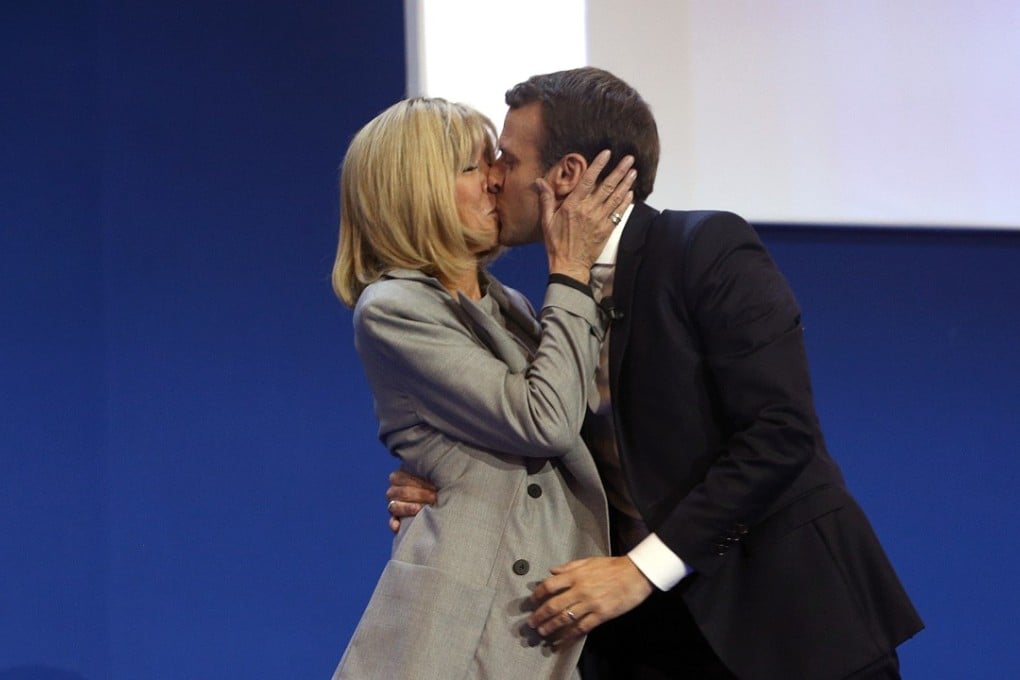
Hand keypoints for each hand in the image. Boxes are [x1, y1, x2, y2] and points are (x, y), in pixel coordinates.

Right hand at [385, 469, 436, 532]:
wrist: (439, 501)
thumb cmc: (437, 484)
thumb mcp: (432, 476)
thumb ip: (430, 472)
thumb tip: (438, 469)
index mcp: (400, 476)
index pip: (401, 478)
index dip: (418, 482)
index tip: (434, 486)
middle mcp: (394, 491)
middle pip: (400, 492)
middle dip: (418, 494)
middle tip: (434, 497)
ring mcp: (393, 505)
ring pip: (393, 506)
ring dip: (406, 508)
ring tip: (420, 509)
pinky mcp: (396, 520)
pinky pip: (391, 522)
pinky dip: (394, 524)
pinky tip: (398, 526)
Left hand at [527, 555, 652, 644]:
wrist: (635, 574)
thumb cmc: (613, 566)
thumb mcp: (589, 561)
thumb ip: (569, 566)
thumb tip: (552, 571)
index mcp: (575, 575)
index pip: (549, 585)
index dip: (538, 594)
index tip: (532, 601)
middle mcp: (579, 590)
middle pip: (553, 605)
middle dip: (539, 615)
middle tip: (531, 622)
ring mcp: (590, 604)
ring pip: (564, 618)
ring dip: (551, 626)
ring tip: (542, 631)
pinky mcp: (601, 615)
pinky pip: (581, 627)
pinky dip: (569, 634)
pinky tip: (562, 638)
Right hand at [538, 150, 635, 281]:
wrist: (569, 266)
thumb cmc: (556, 244)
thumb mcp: (546, 221)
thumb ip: (546, 199)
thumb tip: (539, 181)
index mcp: (573, 206)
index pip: (588, 180)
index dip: (598, 165)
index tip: (607, 153)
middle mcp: (589, 210)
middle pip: (607, 186)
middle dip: (619, 171)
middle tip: (629, 158)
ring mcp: (600, 220)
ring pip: (616, 198)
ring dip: (626, 183)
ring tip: (633, 171)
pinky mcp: (607, 230)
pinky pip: (619, 213)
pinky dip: (625, 202)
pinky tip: (631, 192)